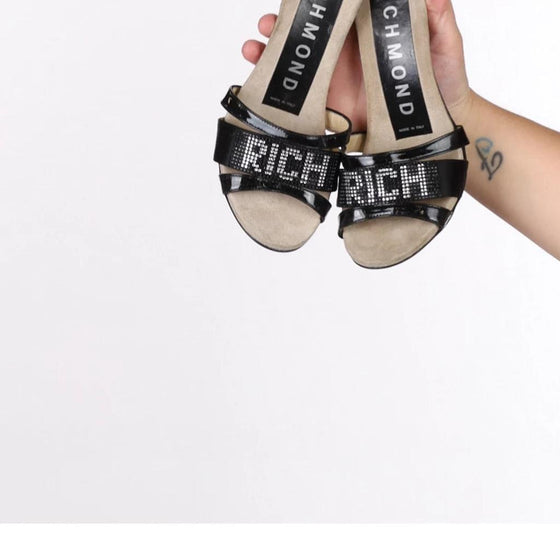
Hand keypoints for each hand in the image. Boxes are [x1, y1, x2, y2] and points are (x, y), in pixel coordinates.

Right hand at [242, 0, 472, 126]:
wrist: (435, 124)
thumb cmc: (444, 79)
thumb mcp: (445, 44)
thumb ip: (438, 18)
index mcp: (367, 30)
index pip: (337, 8)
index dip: (316, 2)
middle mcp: (346, 52)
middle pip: (308, 33)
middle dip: (282, 24)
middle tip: (267, 22)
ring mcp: (336, 80)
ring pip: (298, 62)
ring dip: (272, 53)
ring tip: (254, 49)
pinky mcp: (332, 108)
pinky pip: (302, 98)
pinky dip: (279, 91)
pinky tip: (263, 85)